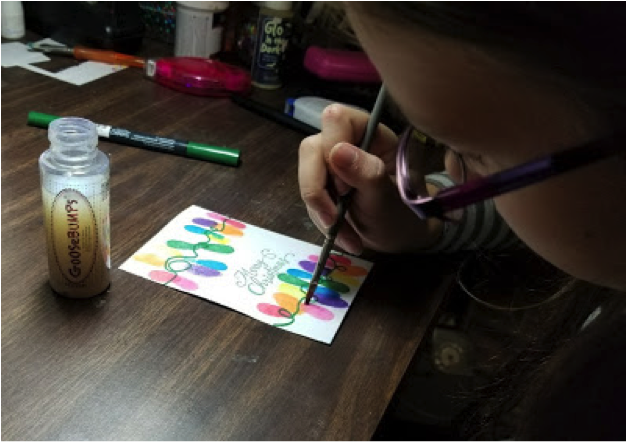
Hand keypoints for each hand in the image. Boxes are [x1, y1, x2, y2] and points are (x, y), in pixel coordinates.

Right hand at [298, 104, 441, 254]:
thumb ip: (368, 174)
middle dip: (319, 189)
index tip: (346, 188)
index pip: (335, 119)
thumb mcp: (389, 199)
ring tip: (348, 235)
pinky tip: (344, 234)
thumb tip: (337, 152)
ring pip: (305, 177)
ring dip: (321, 211)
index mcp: (370, 134)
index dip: (332, 151)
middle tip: (338, 215)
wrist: (399, 239)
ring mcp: (331, 164)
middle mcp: (346, 142)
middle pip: (311, 149)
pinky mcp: (322, 185)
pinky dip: (322, 220)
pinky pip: (308, 198)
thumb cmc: (403, 214)